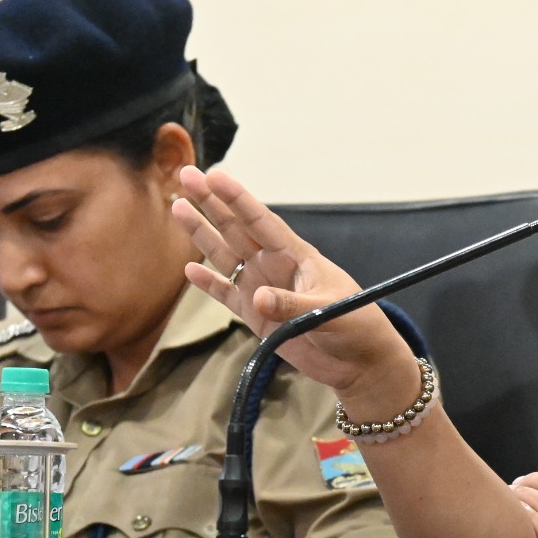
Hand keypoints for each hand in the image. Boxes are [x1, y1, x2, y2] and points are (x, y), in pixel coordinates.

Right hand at [172, 167, 413, 399]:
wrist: (359, 362)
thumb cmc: (355, 326)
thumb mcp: (329, 311)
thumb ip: (292, 305)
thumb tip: (258, 297)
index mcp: (297, 256)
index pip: (262, 221)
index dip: (238, 199)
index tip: (215, 175)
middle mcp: (274, 266)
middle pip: (237, 229)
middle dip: (211, 203)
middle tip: (186, 174)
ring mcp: (262, 289)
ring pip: (225, 255)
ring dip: (202, 234)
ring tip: (178, 207)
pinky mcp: (255, 317)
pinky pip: (226, 294)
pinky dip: (208, 283)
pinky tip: (189, 269)